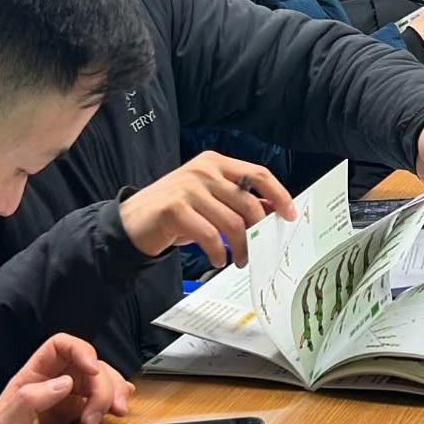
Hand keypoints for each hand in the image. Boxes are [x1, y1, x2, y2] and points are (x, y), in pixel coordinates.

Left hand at [0, 334, 135, 423]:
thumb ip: (29, 401)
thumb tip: (63, 383)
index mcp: (34, 376)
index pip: (61, 346)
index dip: (81, 350)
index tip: (93, 370)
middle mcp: (54, 382)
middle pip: (89, 365)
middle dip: (102, 385)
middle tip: (96, 415)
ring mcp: (69, 398)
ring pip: (101, 380)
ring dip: (113, 393)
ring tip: (114, 413)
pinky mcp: (80, 415)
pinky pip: (104, 400)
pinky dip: (116, 400)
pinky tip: (120, 408)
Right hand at [119, 153, 296, 268]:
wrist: (133, 221)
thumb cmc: (176, 212)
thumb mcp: (210, 200)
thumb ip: (238, 202)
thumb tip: (273, 211)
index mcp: (215, 163)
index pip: (258, 174)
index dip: (279, 195)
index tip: (290, 215)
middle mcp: (203, 170)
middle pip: (248, 203)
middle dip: (258, 233)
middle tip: (257, 251)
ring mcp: (188, 187)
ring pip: (232, 223)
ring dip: (240, 248)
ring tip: (238, 260)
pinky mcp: (174, 208)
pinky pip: (209, 235)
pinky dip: (217, 252)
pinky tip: (217, 260)